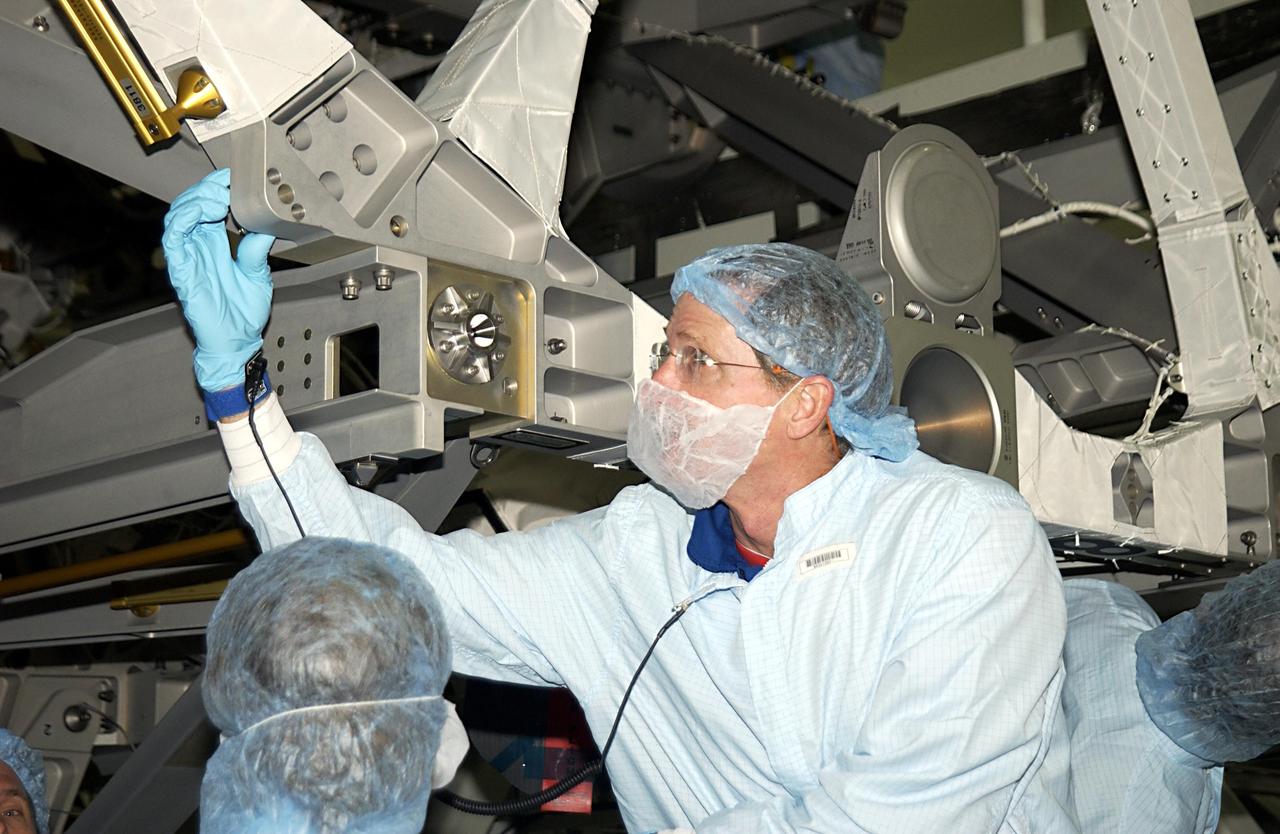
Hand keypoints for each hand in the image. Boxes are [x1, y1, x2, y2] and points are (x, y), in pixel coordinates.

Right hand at [162, 168, 275, 391]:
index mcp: (216, 243)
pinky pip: (172, 239)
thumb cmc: (244, 312)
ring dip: (195, 199)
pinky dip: (184, 220)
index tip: (234, 177)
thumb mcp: (259, 274)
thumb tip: (267, 225)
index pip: (208, 205)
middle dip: (205, 188)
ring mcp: (188, 257)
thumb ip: (257, 249)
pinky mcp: (181, 270)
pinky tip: (203, 213)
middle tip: (225, 184)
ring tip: (218, 197)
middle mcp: (199, 246)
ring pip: (177, 215)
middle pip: (190, 204)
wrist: (238, 341)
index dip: (216, 187)